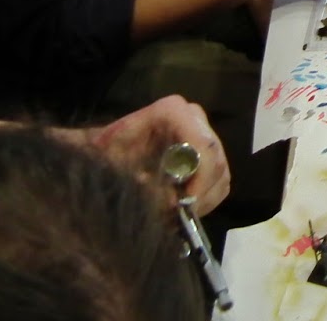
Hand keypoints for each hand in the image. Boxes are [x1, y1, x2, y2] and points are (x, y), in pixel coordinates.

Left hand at [74, 96, 230, 216]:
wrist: (105, 150)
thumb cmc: (105, 154)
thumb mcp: (114, 167)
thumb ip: (140, 183)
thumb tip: (170, 202)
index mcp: (173, 111)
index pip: (204, 144)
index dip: (200, 177)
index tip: (182, 205)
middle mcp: (194, 117)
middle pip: (215, 160)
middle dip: (199, 193)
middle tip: (177, 216)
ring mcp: (205, 133)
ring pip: (221, 173)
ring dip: (202, 199)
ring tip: (176, 214)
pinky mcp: (209, 152)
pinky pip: (221, 180)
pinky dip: (206, 199)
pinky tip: (183, 206)